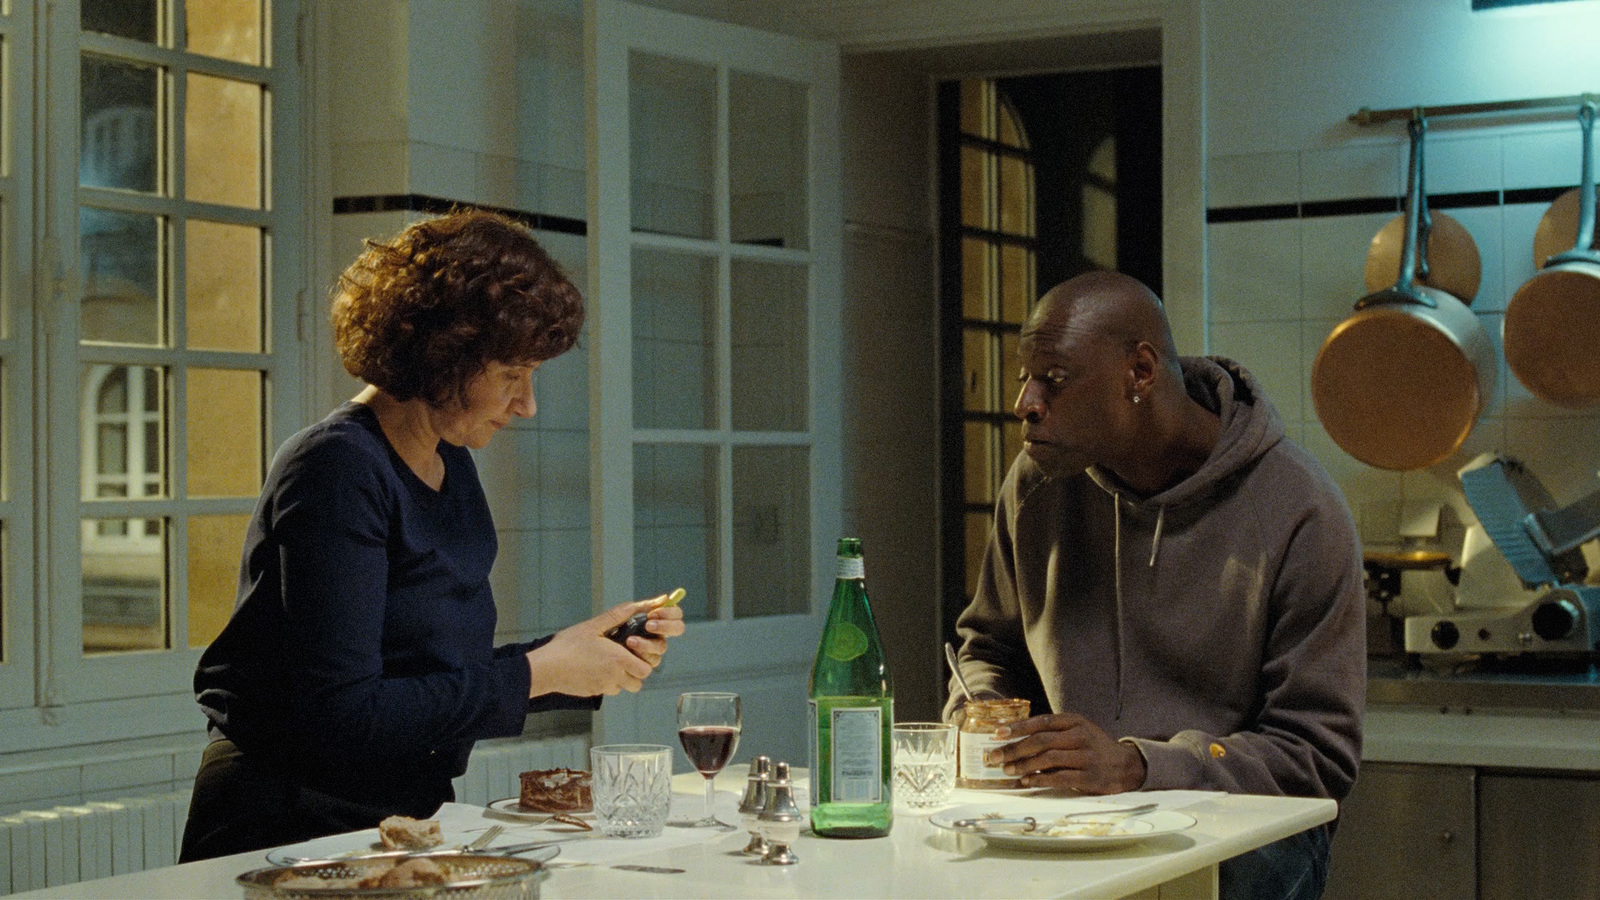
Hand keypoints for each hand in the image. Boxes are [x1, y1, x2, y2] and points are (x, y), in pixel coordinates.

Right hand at [525, 596, 684, 697]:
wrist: (546, 668)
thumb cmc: (568, 645)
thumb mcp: (593, 626)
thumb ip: (617, 616)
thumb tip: (636, 606)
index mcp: (618, 659)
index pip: (645, 669)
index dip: (643, 661)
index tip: (633, 651)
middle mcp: (614, 676)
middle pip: (638, 682)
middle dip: (635, 672)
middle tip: (624, 658)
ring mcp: (603, 687)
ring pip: (623, 687)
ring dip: (621, 679)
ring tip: (608, 663)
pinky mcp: (593, 693)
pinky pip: (607, 690)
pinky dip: (606, 683)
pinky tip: (595, 669)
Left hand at [987, 712, 1146, 794]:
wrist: (1126, 766)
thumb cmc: (1094, 748)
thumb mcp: (1077, 732)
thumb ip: (1053, 734)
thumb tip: (1015, 740)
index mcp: (1075, 722)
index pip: (1041, 722)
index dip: (1017, 727)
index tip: (997, 733)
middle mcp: (1080, 736)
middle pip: (1041, 741)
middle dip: (1014, 749)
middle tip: (994, 757)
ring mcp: (1086, 757)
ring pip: (1048, 759)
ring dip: (1024, 765)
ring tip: (1007, 770)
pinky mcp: (1090, 777)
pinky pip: (1060, 778)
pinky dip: (1040, 780)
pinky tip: (1027, 782)